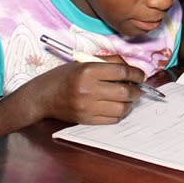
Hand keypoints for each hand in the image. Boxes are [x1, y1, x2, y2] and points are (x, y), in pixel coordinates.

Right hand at [29, 61, 144, 123]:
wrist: (42, 96)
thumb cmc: (64, 76)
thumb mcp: (84, 62)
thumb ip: (109, 62)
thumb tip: (132, 69)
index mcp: (88, 70)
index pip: (122, 72)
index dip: (137, 74)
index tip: (141, 76)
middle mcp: (88, 89)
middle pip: (125, 92)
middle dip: (137, 90)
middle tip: (137, 88)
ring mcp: (87, 107)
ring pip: (122, 108)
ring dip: (129, 103)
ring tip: (127, 98)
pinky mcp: (86, 120)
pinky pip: (112, 119)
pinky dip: (119, 113)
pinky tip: (116, 106)